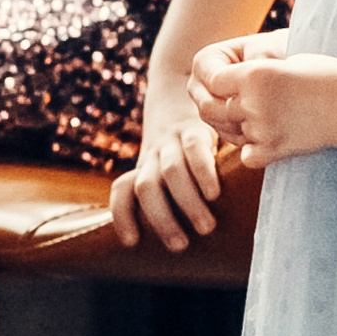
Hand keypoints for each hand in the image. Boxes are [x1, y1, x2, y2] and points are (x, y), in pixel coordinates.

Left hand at [107, 74, 228, 251]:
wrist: (181, 90)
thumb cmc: (182, 146)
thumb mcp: (169, 165)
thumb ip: (171, 192)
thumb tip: (192, 239)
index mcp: (143, 169)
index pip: (121, 192)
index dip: (121, 216)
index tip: (131, 242)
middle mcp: (152, 157)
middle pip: (146, 188)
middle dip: (161, 220)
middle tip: (180, 246)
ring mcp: (171, 142)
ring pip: (170, 173)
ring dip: (187, 203)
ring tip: (206, 228)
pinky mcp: (193, 130)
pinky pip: (194, 151)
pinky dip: (203, 174)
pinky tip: (215, 194)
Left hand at [193, 42, 336, 166]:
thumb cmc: (323, 74)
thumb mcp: (282, 61)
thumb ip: (249, 74)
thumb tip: (216, 83)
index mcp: (254, 73)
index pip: (212, 81)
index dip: (219, 84)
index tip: (231, 85)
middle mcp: (254, 101)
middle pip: (211, 110)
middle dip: (219, 109)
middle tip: (237, 106)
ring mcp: (263, 128)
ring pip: (230, 133)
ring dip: (238, 128)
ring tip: (263, 117)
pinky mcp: (275, 150)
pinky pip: (246, 155)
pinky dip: (253, 149)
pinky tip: (270, 137)